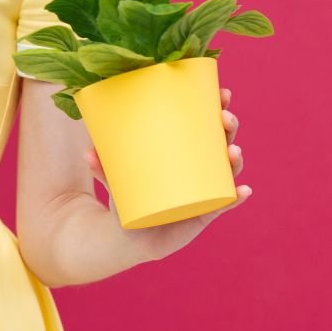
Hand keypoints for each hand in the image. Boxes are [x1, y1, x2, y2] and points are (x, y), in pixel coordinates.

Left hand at [85, 87, 251, 263]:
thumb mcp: (114, 179)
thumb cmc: (125, 197)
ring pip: (227, 173)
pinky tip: (243, 190)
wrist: (128, 238)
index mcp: (185, 153)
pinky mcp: (203, 216)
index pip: (206, 126)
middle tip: (225, 118)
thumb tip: (88, 152)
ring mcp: (204, 192)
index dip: (220, 108)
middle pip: (223, 144)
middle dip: (229, 129)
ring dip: (235, 160)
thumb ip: (103, 167)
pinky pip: (224, 205)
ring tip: (232, 151)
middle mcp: (200, 170)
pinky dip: (236, 198)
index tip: (224, 93)